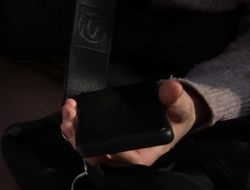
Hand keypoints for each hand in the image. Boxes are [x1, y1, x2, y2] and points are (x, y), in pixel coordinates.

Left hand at [62, 79, 208, 166]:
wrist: (172, 113)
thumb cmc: (176, 116)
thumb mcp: (180, 107)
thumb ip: (175, 99)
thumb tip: (172, 88)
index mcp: (147, 153)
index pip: (127, 161)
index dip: (112, 155)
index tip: (101, 143)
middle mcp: (128, 154)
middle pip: (100, 157)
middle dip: (83, 141)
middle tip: (72, 120)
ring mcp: (115, 146)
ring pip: (90, 148)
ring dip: (74, 133)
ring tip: (69, 112)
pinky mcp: (107, 136)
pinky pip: (87, 138)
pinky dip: (76, 127)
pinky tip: (69, 113)